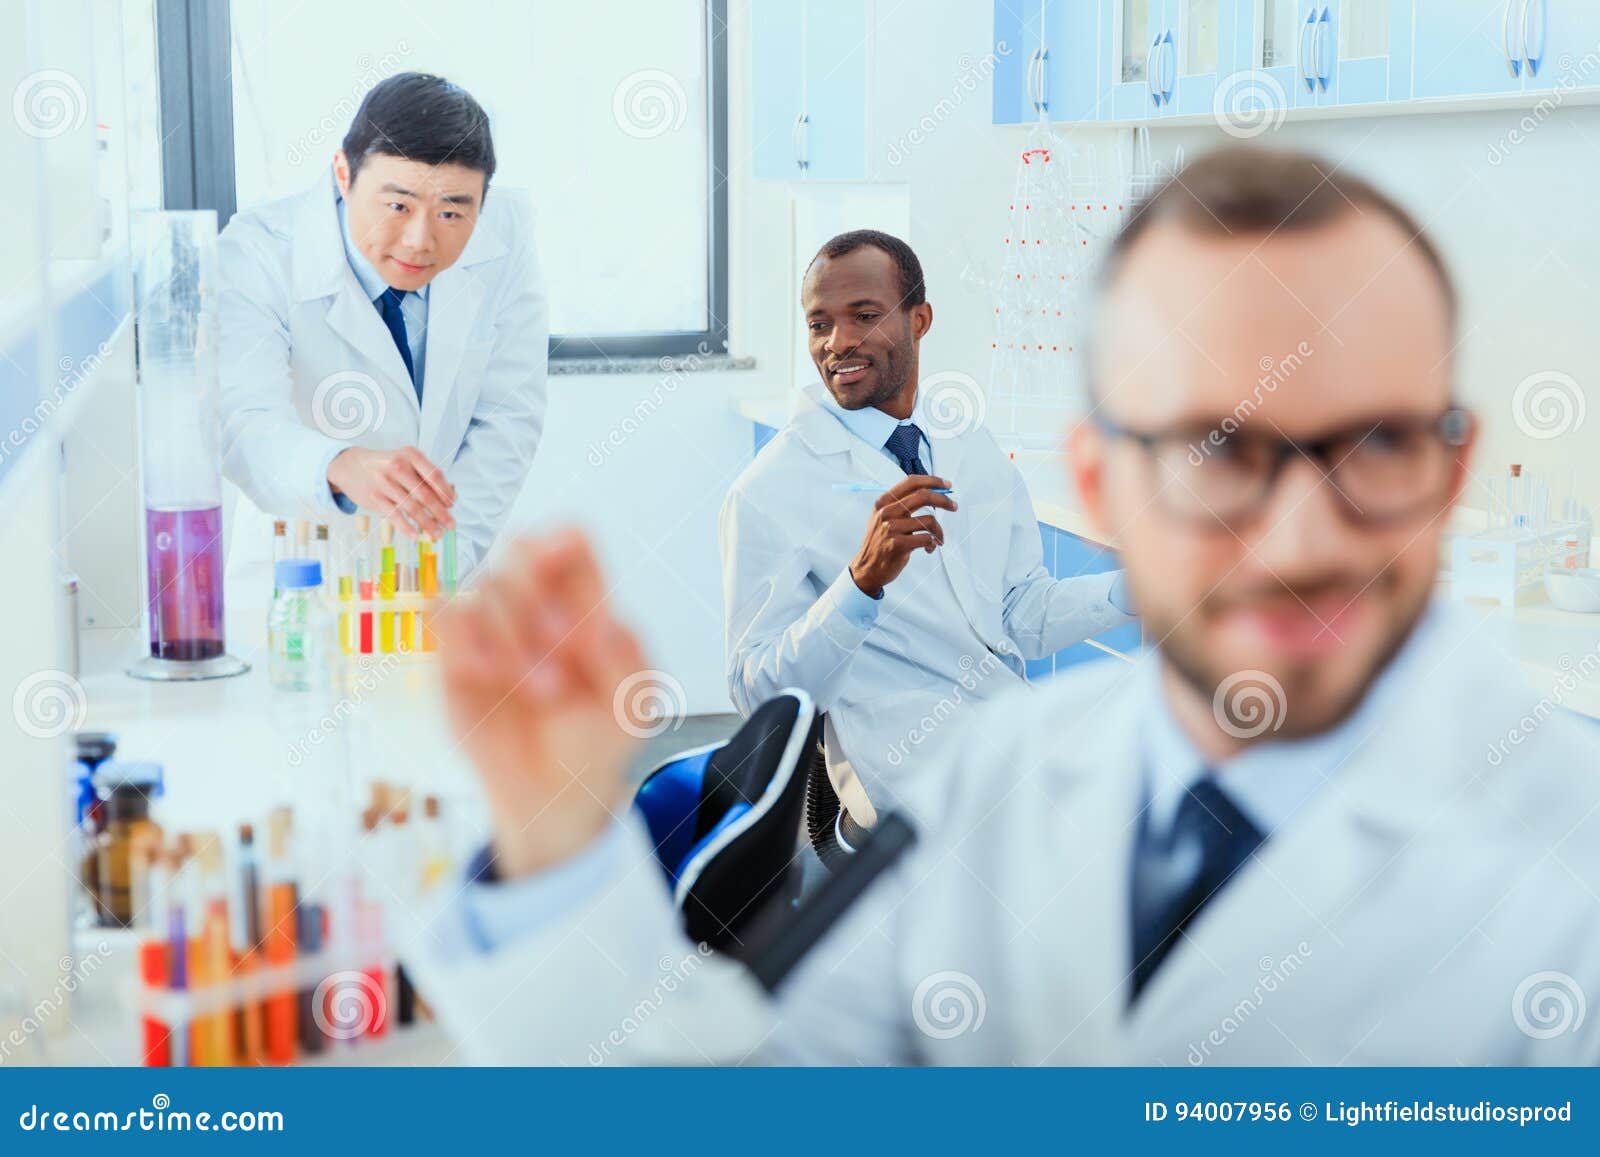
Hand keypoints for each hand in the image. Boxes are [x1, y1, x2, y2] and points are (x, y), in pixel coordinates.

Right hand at [328, 445, 455, 536]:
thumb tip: (449, 497)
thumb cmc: (385, 465)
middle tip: (451, 525)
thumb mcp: (405, 461)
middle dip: (441, 513)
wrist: (350, 465)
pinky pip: (395, 515)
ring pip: (412, 508)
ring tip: (437, 534)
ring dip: (428, 524)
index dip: (446, 492)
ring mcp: (385, 482)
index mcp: (410, 455)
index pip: (434, 475)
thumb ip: (425, 476)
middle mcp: (398, 466)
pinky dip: (406, 527)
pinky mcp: (375, 497)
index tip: (452, 505)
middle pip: (426, 495)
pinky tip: (415, 535)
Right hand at [435, 530, 645, 878]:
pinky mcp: (453, 653)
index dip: (561, 541)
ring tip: (545, 690)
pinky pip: (441, 614)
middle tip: (564, 645)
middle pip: (518, 547)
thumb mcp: (632, 709)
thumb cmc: (596, 738)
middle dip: (538, 591)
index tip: (560, 565)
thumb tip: (608, 625)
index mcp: (584, 601)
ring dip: (513, 634)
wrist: (554, 793)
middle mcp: (534, 603)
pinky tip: (490, 675)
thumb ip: (629, 664)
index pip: (569, 542)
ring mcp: (490, 625)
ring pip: (483, 585)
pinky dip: (463, 637)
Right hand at [848, 474, 956, 596]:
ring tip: (937, 539)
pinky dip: (933, 543)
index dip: (932, 481)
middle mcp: (886, 512)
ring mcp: (891, 528)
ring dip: (939, 531)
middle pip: (923, 496)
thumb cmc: (880, 543)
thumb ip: (901, 504)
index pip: (911, 482)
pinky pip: (927, 538)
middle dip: (944, 500)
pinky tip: (929, 548)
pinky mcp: (898, 544)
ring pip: (929, 520)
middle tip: (953, 506)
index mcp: (883, 502)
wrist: (867, 569)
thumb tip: (932, 493)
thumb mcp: (883, 518)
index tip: (946, 485)